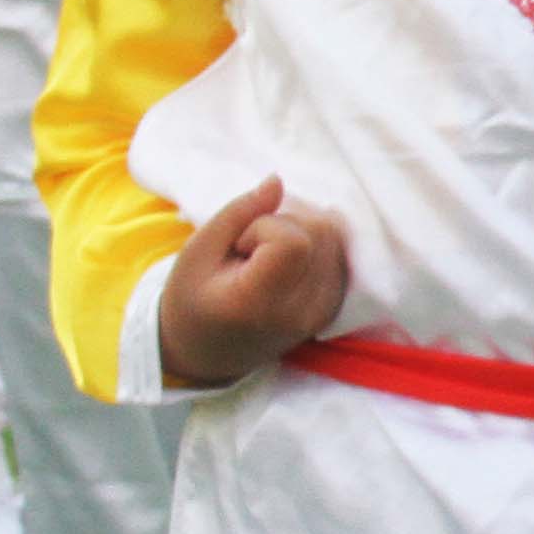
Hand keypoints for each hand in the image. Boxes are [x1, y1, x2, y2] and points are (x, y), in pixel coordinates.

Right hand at [157, 176, 347, 388]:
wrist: (206, 353)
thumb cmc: (192, 299)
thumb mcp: (197, 251)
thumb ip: (238, 212)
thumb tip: (278, 180)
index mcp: (258, 303)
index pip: (294, 240)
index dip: (266, 228)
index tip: (240, 247)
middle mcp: (300, 312)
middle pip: (321, 233)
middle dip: (285, 225)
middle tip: (251, 253)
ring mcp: (323, 313)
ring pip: (336, 239)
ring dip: (302, 234)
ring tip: (267, 260)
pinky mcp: (335, 308)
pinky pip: (341, 255)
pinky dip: (317, 247)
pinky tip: (288, 263)